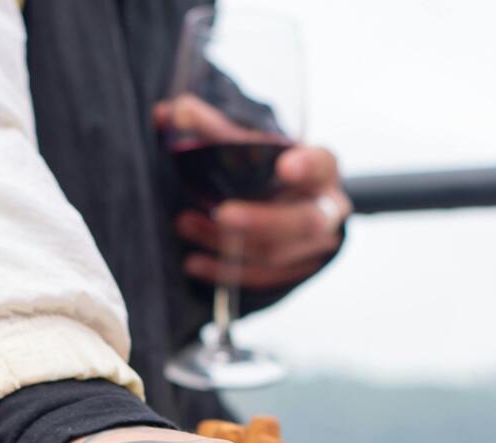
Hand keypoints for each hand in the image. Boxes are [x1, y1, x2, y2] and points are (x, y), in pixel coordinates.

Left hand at [155, 95, 348, 290]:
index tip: (285, 166)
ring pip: (276, 252)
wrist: (294, 206)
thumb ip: (213, 128)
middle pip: (305, 222)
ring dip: (228, 243)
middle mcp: (326, 210)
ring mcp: (314, 248)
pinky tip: (193, 263)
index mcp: (322, 171)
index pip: (323, 164)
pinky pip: (261, 279)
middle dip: (261, 220)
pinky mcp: (294, 273)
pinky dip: (225, 272)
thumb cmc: (271, 170)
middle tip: (222, 214)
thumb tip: (169, 112)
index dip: (308, 166)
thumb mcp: (252, 147)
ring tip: (185, 224)